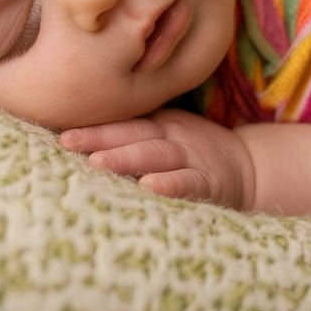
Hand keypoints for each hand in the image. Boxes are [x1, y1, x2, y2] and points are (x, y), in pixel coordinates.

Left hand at [59, 109, 253, 208]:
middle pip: (134, 134)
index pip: (123, 123)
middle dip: (100, 138)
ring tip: (98, 163)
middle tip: (68, 142)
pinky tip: (150, 187)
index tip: (60, 133)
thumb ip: (135, 133)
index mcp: (160, 124)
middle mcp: (174, 137)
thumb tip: (79, 139)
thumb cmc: (194, 154)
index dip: (94, 127)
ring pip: (157, 155)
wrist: (249, 169)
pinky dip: (171, 184)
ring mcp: (193, 158)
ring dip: (128, 158)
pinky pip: (190, 182)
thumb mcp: (168, 133)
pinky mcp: (211, 182)